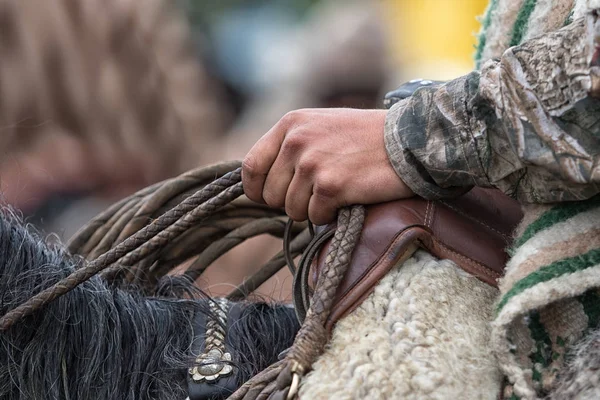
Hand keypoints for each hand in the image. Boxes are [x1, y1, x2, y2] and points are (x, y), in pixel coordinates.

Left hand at [242, 108, 413, 224]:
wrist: (409, 140)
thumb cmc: (366, 137)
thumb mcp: (320, 127)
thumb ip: (290, 147)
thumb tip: (262, 181)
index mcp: (290, 124)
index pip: (250, 167)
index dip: (257, 189)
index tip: (270, 197)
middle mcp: (296, 141)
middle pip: (270, 195)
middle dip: (291, 202)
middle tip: (319, 191)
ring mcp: (312, 163)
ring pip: (292, 210)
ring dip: (313, 209)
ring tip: (338, 190)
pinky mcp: (330, 185)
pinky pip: (315, 216)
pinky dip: (331, 214)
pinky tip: (349, 195)